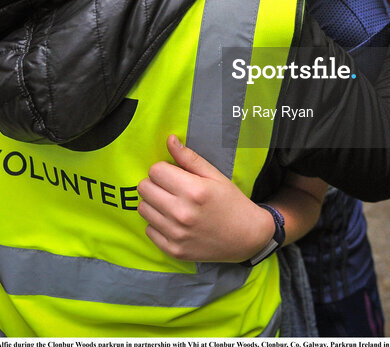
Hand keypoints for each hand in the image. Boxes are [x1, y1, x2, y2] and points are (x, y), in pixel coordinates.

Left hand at [137, 135, 272, 262]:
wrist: (246, 237)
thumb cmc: (231, 202)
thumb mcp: (215, 176)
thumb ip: (189, 158)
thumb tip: (170, 140)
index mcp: (193, 190)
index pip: (155, 170)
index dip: (164, 169)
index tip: (175, 174)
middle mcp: (182, 213)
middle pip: (144, 188)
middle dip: (155, 183)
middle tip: (171, 188)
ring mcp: (176, 234)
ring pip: (143, 209)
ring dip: (154, 203)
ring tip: (172, 204)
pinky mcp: (173, 250)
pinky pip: (148, 230)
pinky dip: (157, 224)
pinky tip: (174, 222)